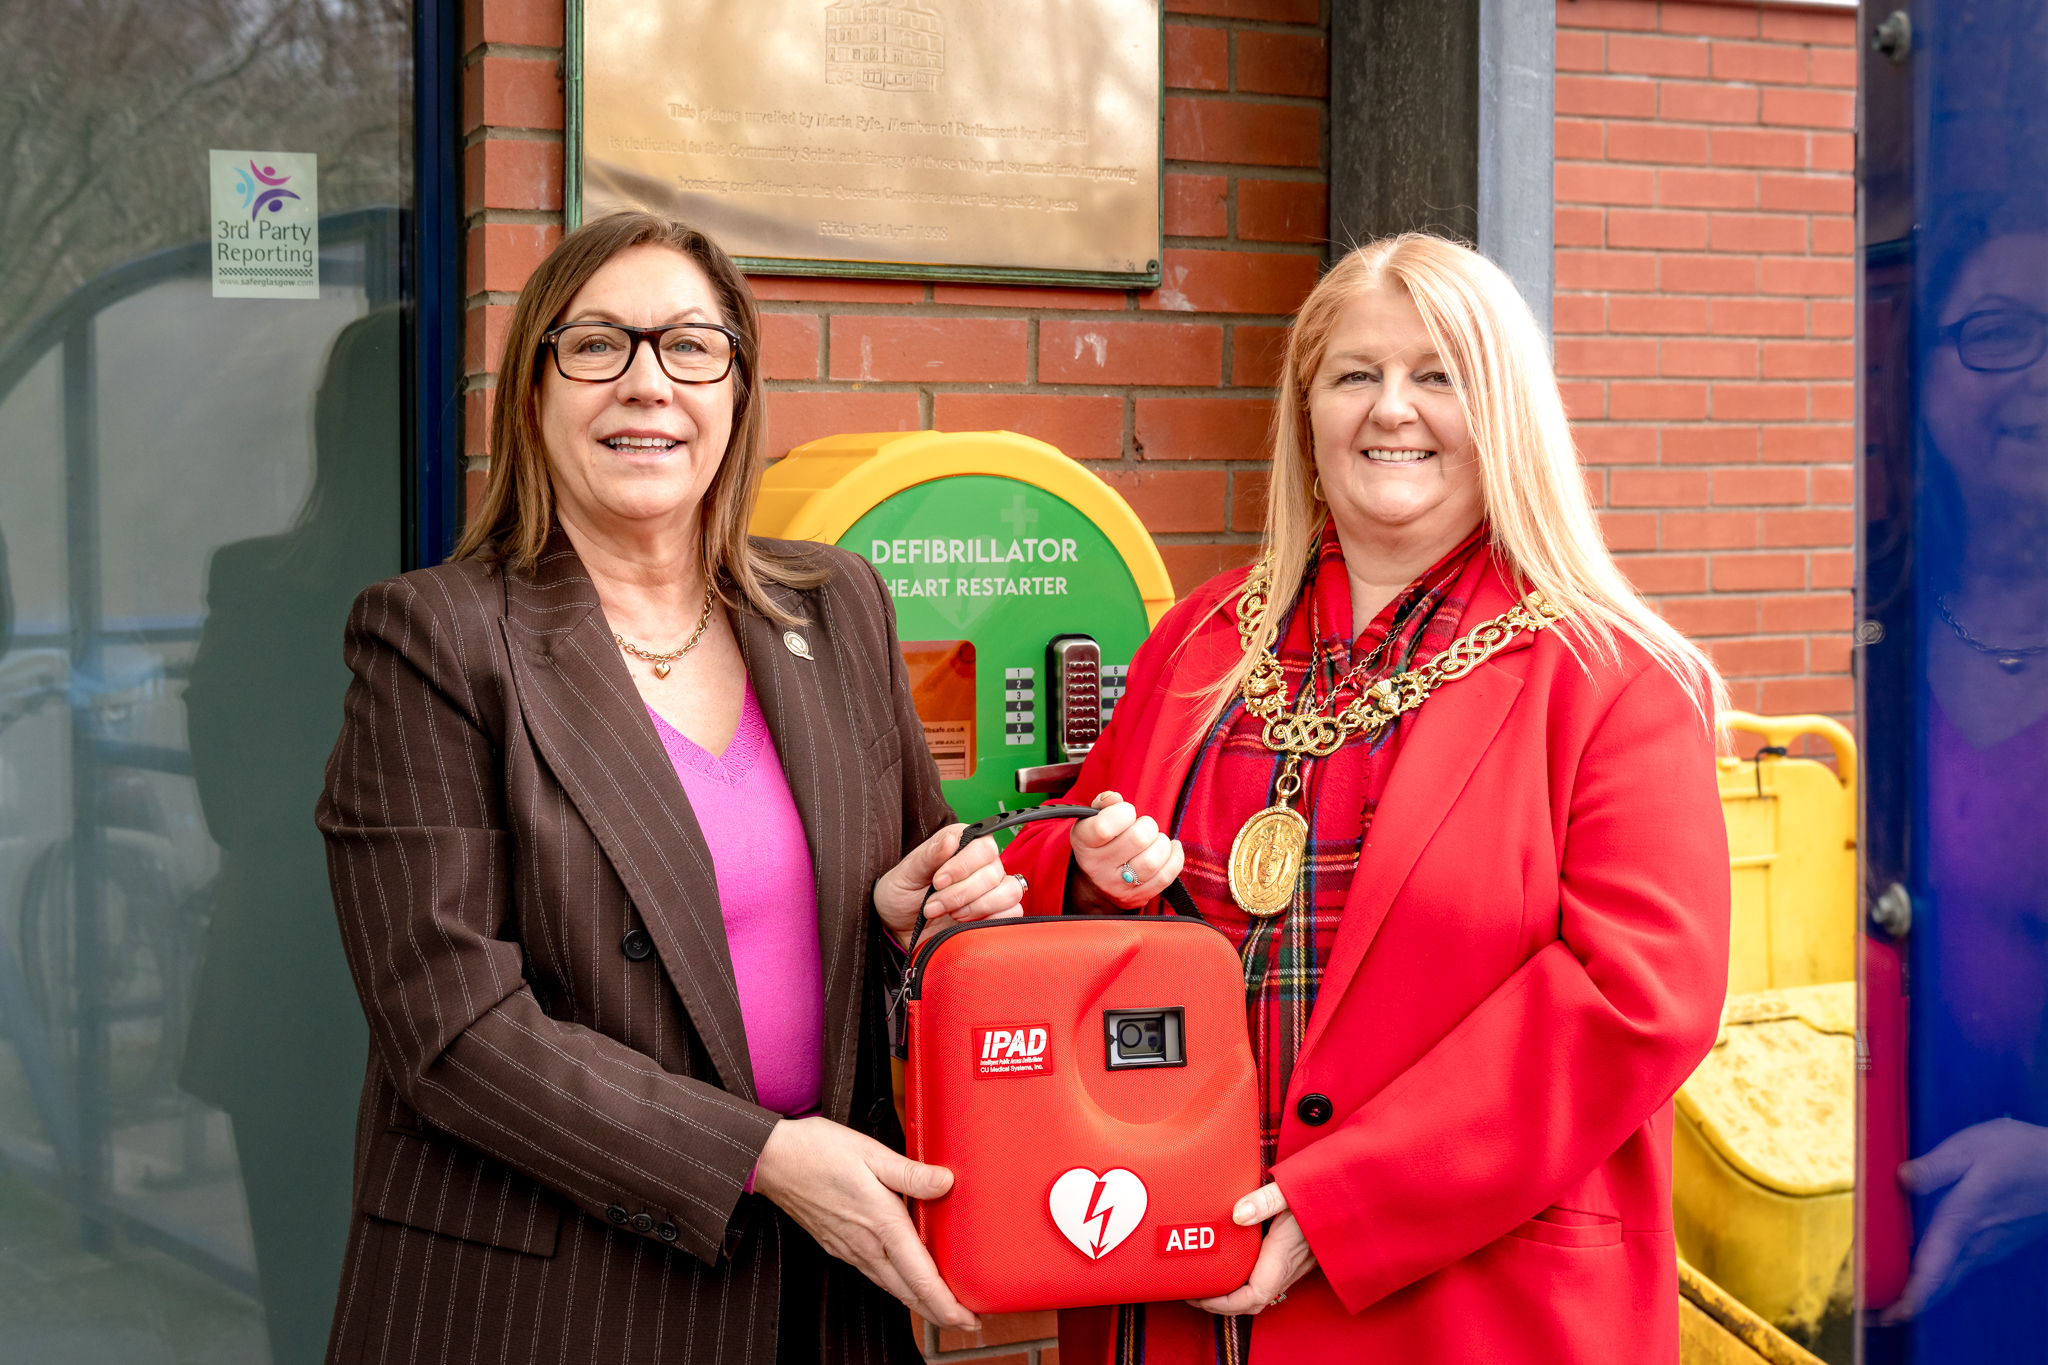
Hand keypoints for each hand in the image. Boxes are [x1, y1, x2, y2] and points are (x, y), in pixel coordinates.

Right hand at [753, 1116, 978, 1331]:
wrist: (772, 1161)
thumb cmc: (819, 1151)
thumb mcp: (871, 1153)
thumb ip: (911, 1173)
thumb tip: (947, 1182)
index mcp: (881, 1222)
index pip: (919, 1277)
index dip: (946, 1304)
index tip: (967, 1319)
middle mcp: (866, 1244)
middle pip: (908, 1293)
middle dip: (939, 1313)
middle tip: (966, 1322)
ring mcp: (850, 1249)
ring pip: (891, 1287)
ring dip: (920, 1303)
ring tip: (943, 1307)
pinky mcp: (838, 1246)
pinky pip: (875, 1275)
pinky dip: (897, 1287)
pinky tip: (905, 1282)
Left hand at [874, 822, 1023, 945]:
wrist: (898, 926)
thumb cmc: (901, 894)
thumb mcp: (906, 873)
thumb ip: (929, 856)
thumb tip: (951, 840)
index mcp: (962, 844)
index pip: (983, 846)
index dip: (963, 866)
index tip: (937, 882)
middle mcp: (982, 864)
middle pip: (993, 873)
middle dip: (960, 894)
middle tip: (933, 905)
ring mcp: (992, 889)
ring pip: (1009, 892)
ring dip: (976, 907)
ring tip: (950, 915)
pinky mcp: (996, 913)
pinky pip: (1013, 913)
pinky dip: (991, 920)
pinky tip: (966, 923)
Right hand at [1070, 790, 1184, 909]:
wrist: (1095, 884)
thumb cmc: (1099, 843)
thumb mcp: (1092, 820)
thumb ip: (1103, 804)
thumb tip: (1115, 798)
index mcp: (1083, 843)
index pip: (1105, 826)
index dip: (1125, 812)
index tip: (1126, 813)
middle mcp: (1097, 867)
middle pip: (1138, 838)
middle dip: (1148, 826)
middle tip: (1143, 827)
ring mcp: (1118, 886)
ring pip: (1153, 860)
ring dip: (1162, 843)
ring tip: (1155, 840)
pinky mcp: (1137, 898)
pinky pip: (1166, 877)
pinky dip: (1174, 858)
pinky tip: (1169, 849)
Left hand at [1189, 1181, 1317, 1315]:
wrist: (1358, 1193)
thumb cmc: (1325, 1190)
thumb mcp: (1293, 1189)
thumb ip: (1265, 1201)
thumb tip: (1236, 1215)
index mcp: (1284, 1256)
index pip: (1251, 1297)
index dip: (1222, 1303)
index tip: (1197, 1295)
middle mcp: (1290, 1266)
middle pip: (1252, 1302)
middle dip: (1221, 1304)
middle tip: (1192, 1290)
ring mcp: (1295, 1264)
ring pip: (1261, 1292)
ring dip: (1233, 1294)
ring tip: (1206, 1280)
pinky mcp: (1297, 1256)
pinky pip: (1268, 1279)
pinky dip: (1246, 1281)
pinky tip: (1233, 1264)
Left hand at [1880, 1117, 2047, 1323]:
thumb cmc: (2018, 1153)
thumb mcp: (1972, 1148)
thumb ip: (1935, 1166)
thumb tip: (1903, 1177)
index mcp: (1962, 1220)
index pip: (1933, 1271)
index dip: (1910, 1297)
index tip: (1887, 1315)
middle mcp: (1977, 1242)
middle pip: (1938, 1283)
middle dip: (1907, 1303)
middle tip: (1875, 1316)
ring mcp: (1989, 1246)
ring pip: (1950, 1276)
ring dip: (1921, 1290)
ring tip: (1892, 1301)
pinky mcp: (1995, 1242)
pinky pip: (1961, 1265)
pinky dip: (1937, 1276)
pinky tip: (1921, 1272)